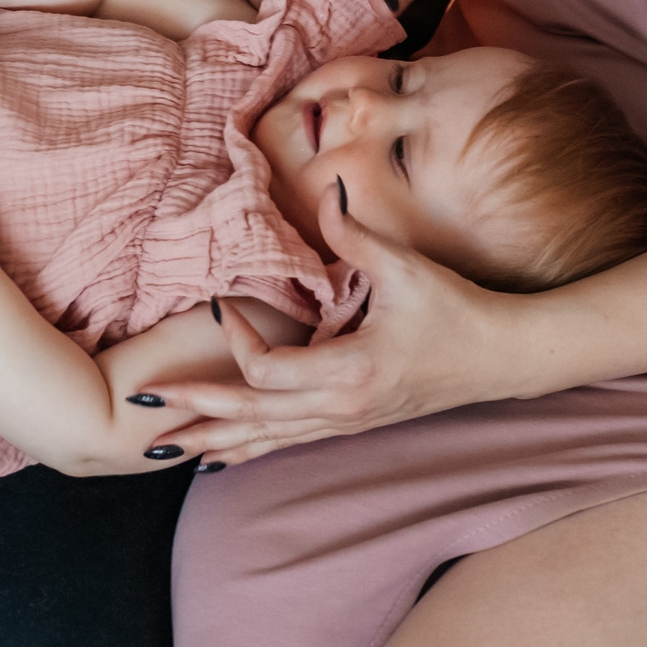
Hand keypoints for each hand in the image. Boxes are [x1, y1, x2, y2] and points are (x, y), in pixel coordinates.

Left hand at [139, 196, 525, 463]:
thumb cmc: (458, 313)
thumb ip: (358, 234)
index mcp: (351, 374)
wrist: (503, 358)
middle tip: (143, 406)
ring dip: (215, 441)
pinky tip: (221, 458)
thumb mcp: (407, 270)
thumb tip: (332, 188)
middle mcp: (342, 409)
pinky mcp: (352, 423)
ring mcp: (347, 423)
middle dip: (197, 412)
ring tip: (165, 448)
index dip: (235, 341)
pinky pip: (288, 441)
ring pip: (267, 438)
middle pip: (253, 416)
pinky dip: (249, 447)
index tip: (219, 304)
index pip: (267, 370)